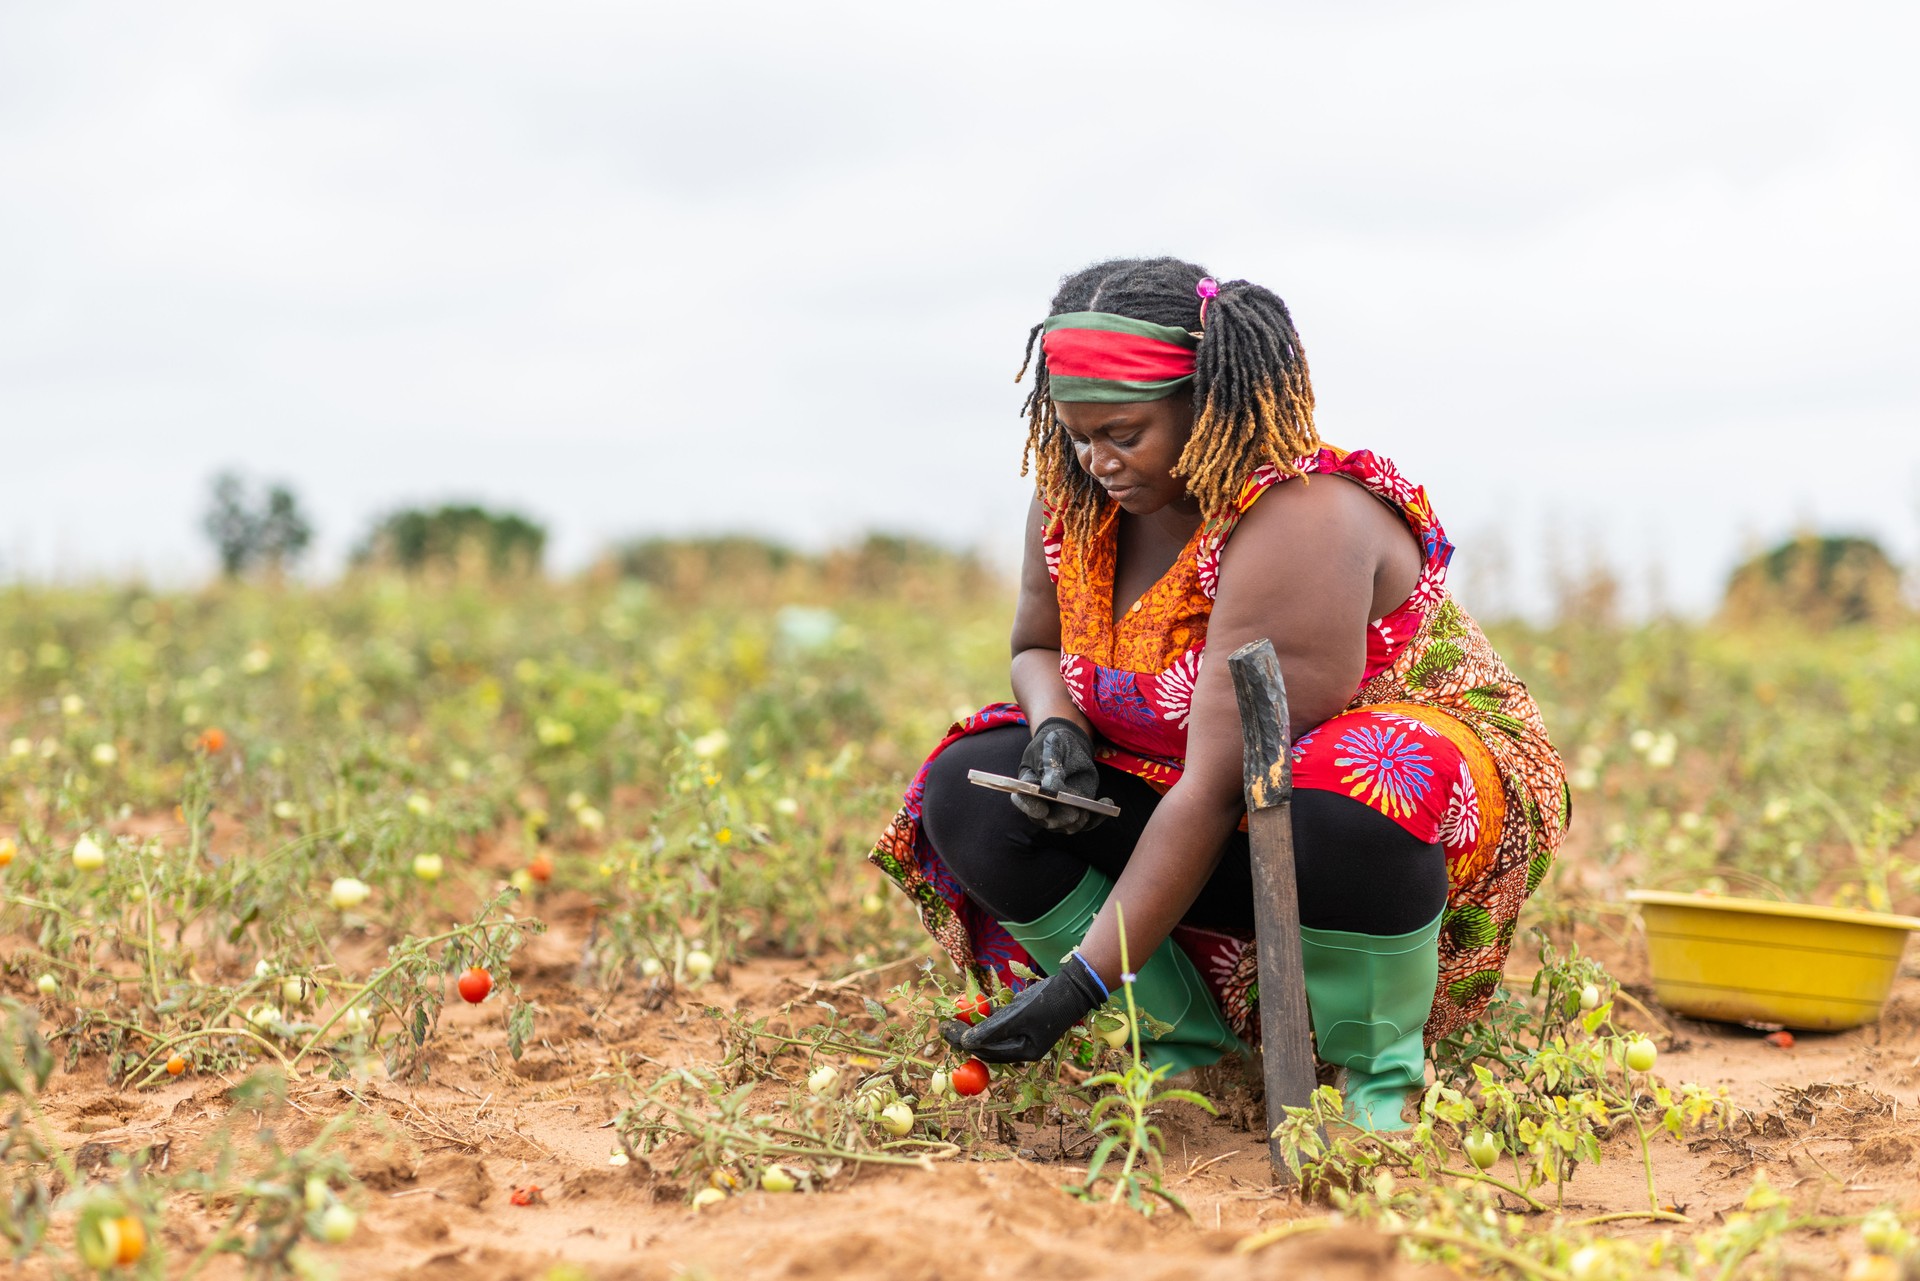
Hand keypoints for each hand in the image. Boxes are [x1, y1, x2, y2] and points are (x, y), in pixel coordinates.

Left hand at [939, 953, 1105, 1062]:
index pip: (986, 1052)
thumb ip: (992, 1030)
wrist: (1072, 987)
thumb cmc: (1047, 1004)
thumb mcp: (1018, 1016)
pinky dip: (985, 1016)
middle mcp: (1022, 1047)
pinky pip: (998, 1021)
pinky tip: (971, 1008)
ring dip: (972, 1025)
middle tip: (944, 1025)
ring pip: (990, 1033)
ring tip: (952, 1017)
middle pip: (986, 1045)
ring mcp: (1022, 1033)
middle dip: (964, 1036)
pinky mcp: (1021, 1019)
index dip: (963, 1042)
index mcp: (1024, 1053)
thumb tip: (966, 1043)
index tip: (946, 1030)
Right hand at [1011, 718, 1106, 833]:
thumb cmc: (1054, 744)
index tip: (1042, 810)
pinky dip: (1098, 816)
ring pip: (1068, 825)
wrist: (1068, 746)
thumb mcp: (1051, 747)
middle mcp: (1041, 804)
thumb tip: (1052, 788)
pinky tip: (1107, 804)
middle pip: (1047, 820)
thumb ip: (1050, 766)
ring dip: (1080, 820)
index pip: (1024, 802)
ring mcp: (1059, 811)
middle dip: (1060, 818)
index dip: (1031, 807)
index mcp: (1027, 787)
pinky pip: (1087, 821)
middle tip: (1073, 812)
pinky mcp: (1078, 810)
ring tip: (1091, 809)